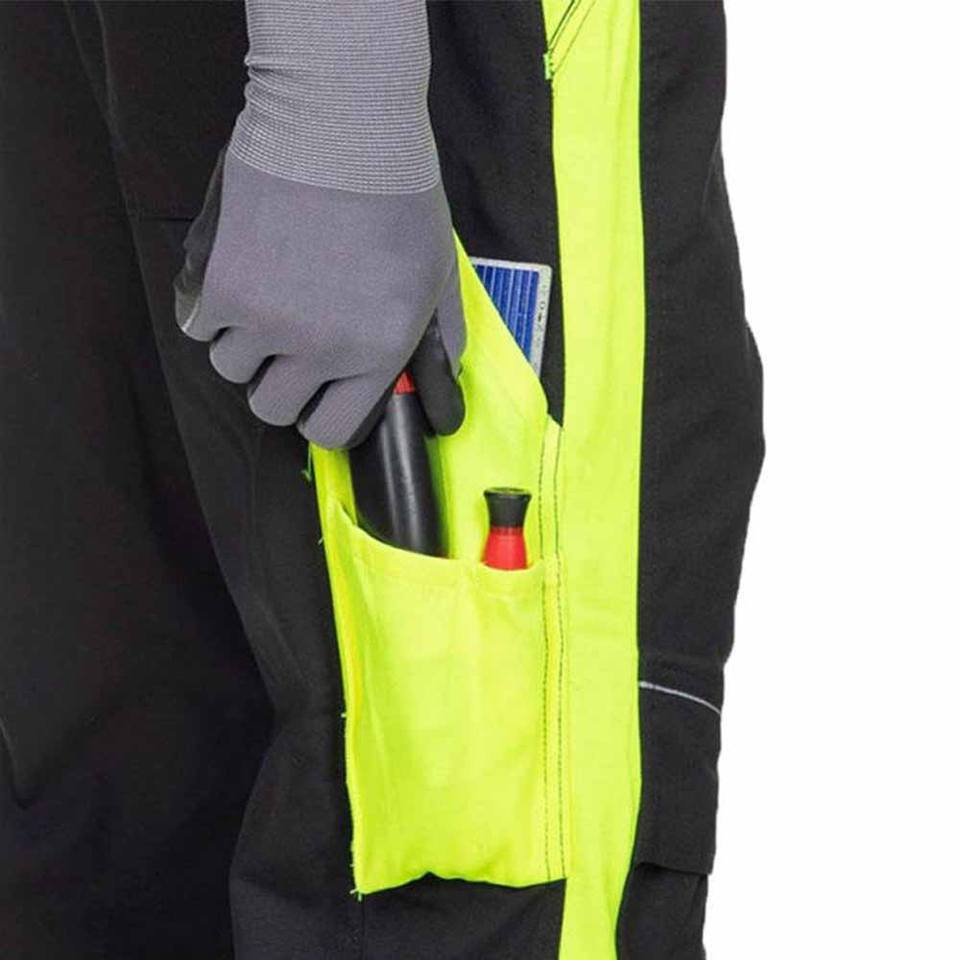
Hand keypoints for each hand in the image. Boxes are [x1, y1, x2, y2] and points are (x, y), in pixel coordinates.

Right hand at [174, 149, 465, 448]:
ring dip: (244, 343)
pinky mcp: (221, 285)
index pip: (331, 431)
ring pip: (230, 369)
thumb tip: (439, 386)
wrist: (343, 121)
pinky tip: (236, 277)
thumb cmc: (399, 191)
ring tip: (265, 299)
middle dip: (278, 383)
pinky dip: (210, 309)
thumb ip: (439, 337)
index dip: (322, 414)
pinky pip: (197, 327)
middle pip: (272, 409)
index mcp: (377, 352)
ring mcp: (266, 321)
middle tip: (288, 346)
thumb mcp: (438, 272)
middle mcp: (320, 350)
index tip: (318, 393)